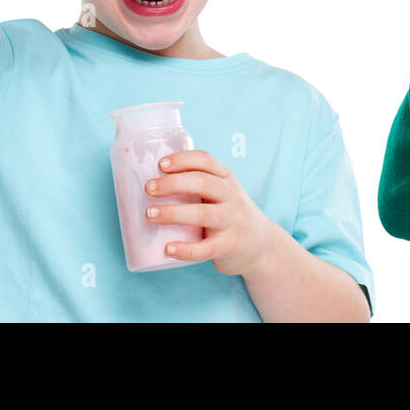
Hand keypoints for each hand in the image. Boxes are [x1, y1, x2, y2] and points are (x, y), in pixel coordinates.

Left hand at [144, 149, 284, 275]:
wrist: (262, 246)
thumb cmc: (229, 214)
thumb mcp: (223, 193)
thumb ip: (197, 185)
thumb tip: (148, 181)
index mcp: (226, 179)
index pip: (206, 161)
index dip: (183, 159)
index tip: (160, 164)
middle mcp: (231, 197)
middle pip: (203, 183)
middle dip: (173, 183)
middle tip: (149, 188)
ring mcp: (232, 222)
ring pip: (203, 214)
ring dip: (174, 213)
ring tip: (150, 214)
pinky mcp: (229, 246)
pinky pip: (206, 248)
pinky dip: (186, 249)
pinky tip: (168, 249)